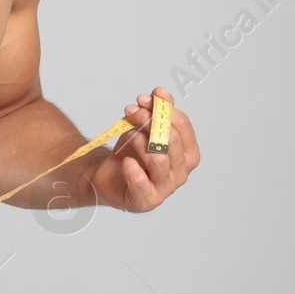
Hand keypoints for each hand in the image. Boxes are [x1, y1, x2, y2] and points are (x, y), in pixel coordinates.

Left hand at [85, 87, 198, 211]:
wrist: (107, 176)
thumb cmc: (131, 152)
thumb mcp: (145, 127)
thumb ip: (158, 111)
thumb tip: (161, 93)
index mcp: (188, 154)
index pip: (183, 126)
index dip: (163, 109)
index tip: (143, 98)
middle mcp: (181, 172)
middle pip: (171, 140)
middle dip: (148, 120)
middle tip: (131, 111)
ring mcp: (166, 188)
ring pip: (158, 158)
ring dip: (139, 140)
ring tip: (128, 134)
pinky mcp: (147, 200)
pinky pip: (140, 180)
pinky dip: (130, 167)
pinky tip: (125, 162)